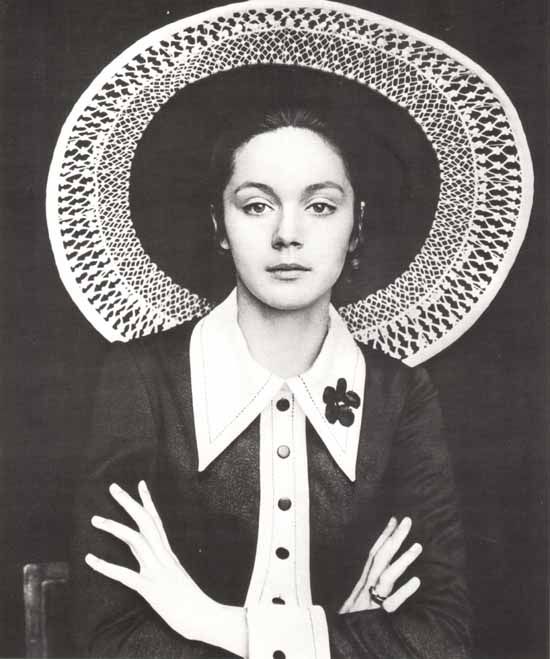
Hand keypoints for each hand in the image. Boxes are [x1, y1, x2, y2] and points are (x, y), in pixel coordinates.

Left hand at [86, 480, 215, 641]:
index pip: (157, 521)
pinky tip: (90, 560)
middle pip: (145, 522)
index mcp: (169, 554)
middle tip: (113, 486)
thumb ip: (165, 565)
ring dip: (114, 527)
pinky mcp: (151, 589)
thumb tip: (153, 558)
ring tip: (95, 519)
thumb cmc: (192, 601)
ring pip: (135, 540)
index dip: (148, 501)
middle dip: (128, 503)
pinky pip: (125, 575)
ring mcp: (158, 571)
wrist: (206, 617)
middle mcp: (164, 557)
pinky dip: (106, 567)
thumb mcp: (177, 577)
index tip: (140, 483)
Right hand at [339, 516, 421, 613]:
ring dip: (402, 559)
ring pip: (386, 575)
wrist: (334, 641)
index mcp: (363, 581)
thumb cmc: (350, 621)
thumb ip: (368, 585)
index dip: (384, 535)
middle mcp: (365, 586)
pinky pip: (391, 602)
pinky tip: (416, 581)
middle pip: (381, 557)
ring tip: (418, 546)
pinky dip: (403, 591)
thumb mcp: (357, 600)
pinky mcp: (377, 616)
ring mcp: (370, 599)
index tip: (395, 519)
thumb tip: (379, 573)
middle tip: (408, 520)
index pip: (374, 553)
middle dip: (394, 537)